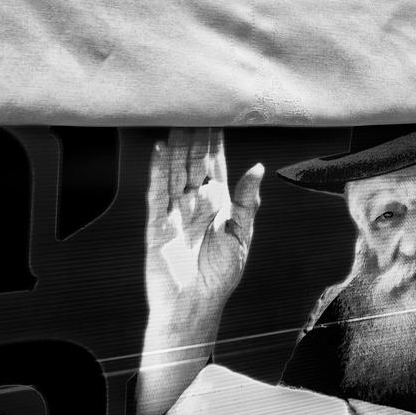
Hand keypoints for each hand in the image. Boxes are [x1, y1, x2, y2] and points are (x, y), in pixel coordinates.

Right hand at [138, 127, 262, 414]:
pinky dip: (159, 171)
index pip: (215, 166)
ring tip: (180, 118)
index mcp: (217, 204)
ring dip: (178, 145)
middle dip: (196, 136)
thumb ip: (247, 201)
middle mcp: (194, 203)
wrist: (195, 308)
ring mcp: (174, 212)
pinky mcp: (156, 224)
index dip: (216, 143)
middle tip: (198, 107)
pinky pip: (157, 193)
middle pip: (194, 162)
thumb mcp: (242, 236)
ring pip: (176, 171)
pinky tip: (160, 149)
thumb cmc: (219, 276)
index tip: (219, 117)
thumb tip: (259, 167)